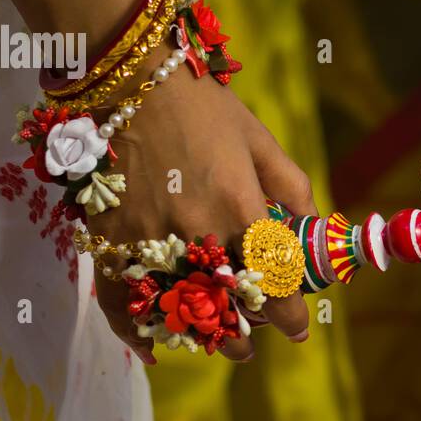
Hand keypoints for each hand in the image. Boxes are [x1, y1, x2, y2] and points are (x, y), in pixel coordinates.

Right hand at [87, 44, 316, 362]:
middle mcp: (196, 234)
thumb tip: (313, 226)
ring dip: (199, 335)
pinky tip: (152, 345)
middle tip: (250, 341)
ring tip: (212, 339)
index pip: (274, 283)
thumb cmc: (200, 103)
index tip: (298, 330)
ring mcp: (148, 242)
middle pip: (227, 308)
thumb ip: (291, 186)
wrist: (124, 75)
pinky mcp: (107, 241)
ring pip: (178, 311)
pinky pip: (119, 303)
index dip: (289, 317)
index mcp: (240, 208)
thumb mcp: (259, 139)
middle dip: (243, 332)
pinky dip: (135, 331)